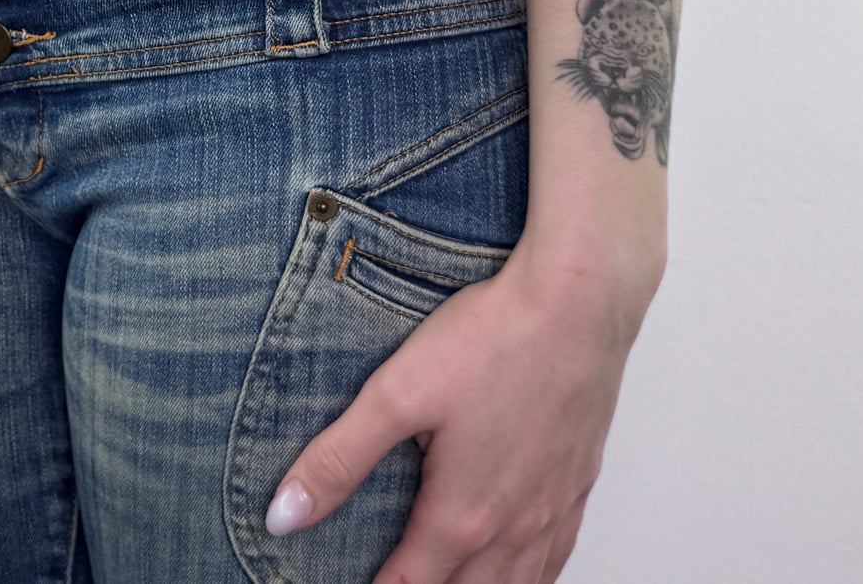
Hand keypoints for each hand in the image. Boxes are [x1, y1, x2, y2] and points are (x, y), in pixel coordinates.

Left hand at [264, 241, 658, 582]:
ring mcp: (553, 510)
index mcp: (463, 515)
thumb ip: (339, 460)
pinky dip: (528, 577)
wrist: (579, 304)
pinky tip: (515, 566)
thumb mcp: (397, 392)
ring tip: (444, 577)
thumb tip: (283, 517)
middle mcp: (514, 528)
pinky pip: (555, 562)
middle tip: (393, 576)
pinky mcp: (578, 484)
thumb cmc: (492, 339)